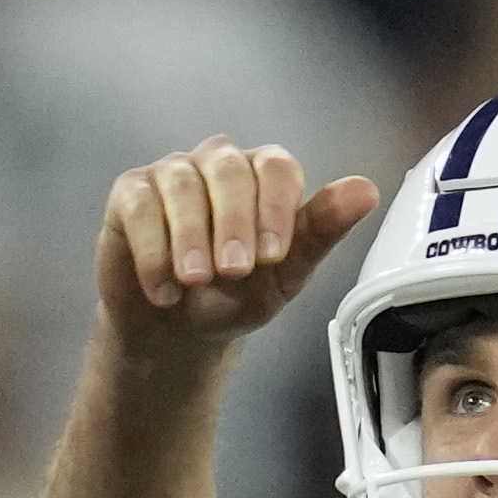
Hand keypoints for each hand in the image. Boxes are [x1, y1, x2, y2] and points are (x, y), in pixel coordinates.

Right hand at [95, 141, 380, 363]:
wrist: (177, 333)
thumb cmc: (233, 296)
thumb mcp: (284, 276)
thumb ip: (321, 232)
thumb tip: (366, 190)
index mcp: (263, 176)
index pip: (277, 168)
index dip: (276, 209)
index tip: (273, 257)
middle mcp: (219, 165)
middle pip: (230, 170)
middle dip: (234, 224)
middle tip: (234, 272)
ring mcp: (173, 174)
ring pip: (182, 185)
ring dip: (191, 238)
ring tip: (195, 283)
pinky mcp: (131, 194)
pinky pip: (140, 206)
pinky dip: (153, 250)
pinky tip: (164, 289)